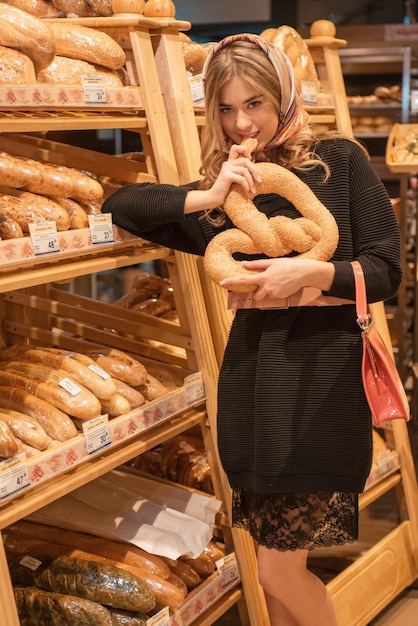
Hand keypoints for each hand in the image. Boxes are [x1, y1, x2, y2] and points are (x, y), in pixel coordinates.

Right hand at [210, 143, 260, 205]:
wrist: (215, 198)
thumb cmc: (226, 190)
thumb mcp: (235, 179)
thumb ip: (242, 172)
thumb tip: (254, 164)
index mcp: (229, 163)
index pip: (235, 148)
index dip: (244, 150)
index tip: (251, 159)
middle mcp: (227, 164)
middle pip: (246, 161)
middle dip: (255, 171)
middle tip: (259, 181)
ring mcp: (226, 169)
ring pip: (245, 171)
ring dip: (251, 182)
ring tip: (252, 191)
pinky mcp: (226, 176)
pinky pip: (241, 179)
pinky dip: (246, 187)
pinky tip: (247, 193)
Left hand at [219, 257, 334, 299]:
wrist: (304, 273)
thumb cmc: (288, 265)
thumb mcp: (272, 262)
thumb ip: (257, 265)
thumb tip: (244, 264)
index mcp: (263, 277)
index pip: (244, 280)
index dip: (232, 282)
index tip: (222, 283)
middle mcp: (267, 287)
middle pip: (256, 295)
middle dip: (259, 291)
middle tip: (267, 282)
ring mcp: (274, 294)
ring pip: (266, 296)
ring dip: (268, 291)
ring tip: (277, 282)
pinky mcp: (281, 297)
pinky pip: (274, 296)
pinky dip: (276, 292)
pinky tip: (283, 285)